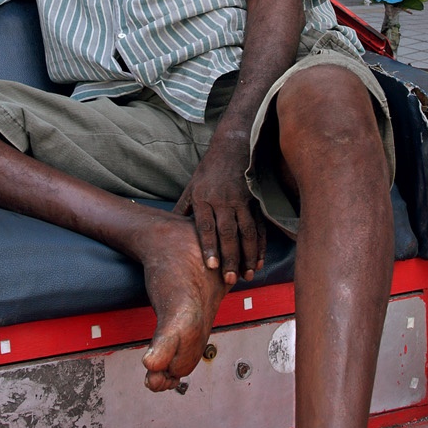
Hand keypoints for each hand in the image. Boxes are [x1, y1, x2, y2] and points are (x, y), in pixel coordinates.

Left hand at [173, 134, 266, 284]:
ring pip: (247, 232)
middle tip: (231, 280)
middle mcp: (223, 200)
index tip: (211, 266)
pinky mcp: (256, 200)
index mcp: (204, 198)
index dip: (209, 246)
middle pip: (228, 233)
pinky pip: (259, 226)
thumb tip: (167, 228)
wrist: (234, 146)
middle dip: (230, 257)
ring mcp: (242, 200)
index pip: (206, 226)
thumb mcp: (192, 186)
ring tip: (248, 275)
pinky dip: (261, 244)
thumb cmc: (209, 170)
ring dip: (248, 255)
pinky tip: (259, 260)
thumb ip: (183, 209)